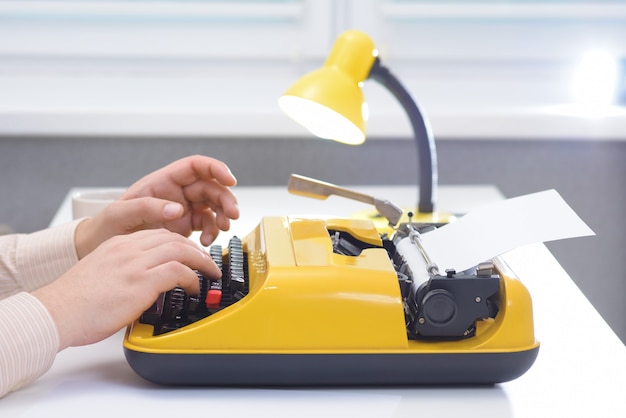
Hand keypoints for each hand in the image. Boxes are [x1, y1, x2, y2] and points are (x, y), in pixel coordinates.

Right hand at [33, 229, 217, 349]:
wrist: (56, 312)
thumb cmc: (74, 303)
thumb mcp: (101, 275)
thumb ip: (125, 272)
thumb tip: (145, 286)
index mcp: (118, 245)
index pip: (158, 235)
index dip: (180, 243)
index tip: (190, 255)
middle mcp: (128, 249)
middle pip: (173, 238)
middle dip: (196, 250)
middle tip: (207, 263)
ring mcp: (135, 263)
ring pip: (180, 249)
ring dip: (201, 262)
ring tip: (209, 274)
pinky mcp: (141, 281)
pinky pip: (178, 270)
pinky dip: (192, 277)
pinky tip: (195, 287)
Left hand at [75, 155, 239, 257]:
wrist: (101, 248)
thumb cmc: (106, 227)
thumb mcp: (120, 214)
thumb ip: (148, 207)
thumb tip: (178, 209)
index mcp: (162, 181)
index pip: (196, 166)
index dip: (216, 169)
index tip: (229, 179)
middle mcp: (176, 193)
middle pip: (211, 187)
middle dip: (225, 198)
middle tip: (232, 214)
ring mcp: (182, 210)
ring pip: (213, 206)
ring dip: (222, 216)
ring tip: (222, 229)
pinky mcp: (184, 227)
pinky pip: (207, 225)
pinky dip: (212, 233)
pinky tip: (206, 242)